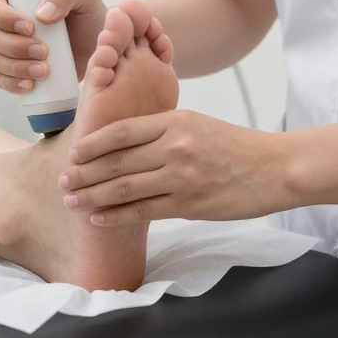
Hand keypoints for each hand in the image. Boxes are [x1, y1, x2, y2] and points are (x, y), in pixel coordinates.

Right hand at [0, 0, 108, 93]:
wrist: (103, 49)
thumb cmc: (90, 16)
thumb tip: (41, 14)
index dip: (1, 16)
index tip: (28, 27)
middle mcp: (5, 23)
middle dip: (13, 46)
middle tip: (43, 51)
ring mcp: (7, 49)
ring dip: (16, 67)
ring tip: (44, 70)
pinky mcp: (14, 72)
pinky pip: (0, 80)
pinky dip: (12, 84)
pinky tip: (31, 84)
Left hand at [58, 110, 292, 223]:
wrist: (276, 168)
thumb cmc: (234, 145)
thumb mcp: (196, 123)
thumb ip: (162, 131)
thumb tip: (124, 142)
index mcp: (174, 121)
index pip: (121, 131)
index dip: (92, 144)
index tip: (73, 153)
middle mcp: (174, 147)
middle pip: (116, 161)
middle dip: (83, 173)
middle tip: (61, 180)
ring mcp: (181, 177)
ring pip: (124, 187)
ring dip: (92, 196)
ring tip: (71, 200)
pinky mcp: (189, 205)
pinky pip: (143, 211)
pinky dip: (115, 215)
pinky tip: (97, 217)